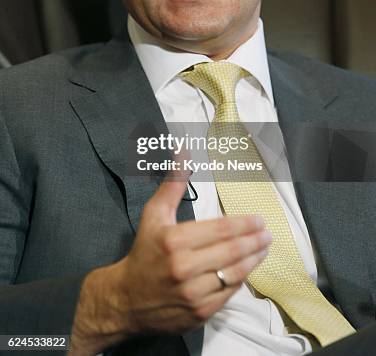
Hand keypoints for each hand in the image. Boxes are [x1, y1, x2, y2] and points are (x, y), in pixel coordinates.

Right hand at [69, 177, 270, 353]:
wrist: (127, 299)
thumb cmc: (144, 251)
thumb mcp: (155, 214)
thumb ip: (173, 183)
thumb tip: (183, 151)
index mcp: (174, 241)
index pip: (219, 230)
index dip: (243, 224)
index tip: (259, 220)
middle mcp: (184, 268)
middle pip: (231, 251)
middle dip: (254, 241)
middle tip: (268, 234)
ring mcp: (193, 294)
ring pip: (233, 274)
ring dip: (253, 260)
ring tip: (264, 249)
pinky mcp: (199, 313)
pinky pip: (228, 293)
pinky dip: (240, 280)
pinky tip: (247, 268)